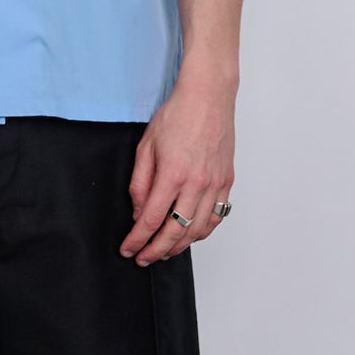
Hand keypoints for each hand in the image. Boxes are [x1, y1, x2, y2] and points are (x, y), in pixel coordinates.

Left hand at [121, 75, 235, 264]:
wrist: (208, 96)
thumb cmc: (177, 115)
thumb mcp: (146, 146)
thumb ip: (140, 182)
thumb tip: (139, 211)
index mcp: (173, 174)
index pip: (151, 220)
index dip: (137, 240)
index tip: (128, 249)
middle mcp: (197, 184)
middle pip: (175, 232)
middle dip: (156, 251)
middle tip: (143, 258)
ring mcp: (215, 184)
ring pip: (197, 230)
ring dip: (179, 246)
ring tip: (164, 251)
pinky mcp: (226, 181)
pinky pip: (216, 217)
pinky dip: (202, 231)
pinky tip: (190, 235)